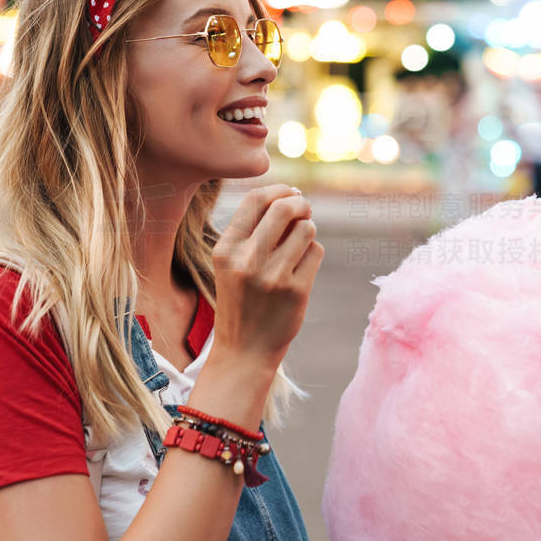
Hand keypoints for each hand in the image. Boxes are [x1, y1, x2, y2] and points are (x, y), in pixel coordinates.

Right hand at [211, 184, 323, 368]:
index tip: (291, 192)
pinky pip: (315, 252)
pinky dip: (313, 252)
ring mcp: (272, 277)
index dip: (279, 189)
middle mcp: (246, 261)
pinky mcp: (296, 291)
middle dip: (300, 203)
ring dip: (308, 229)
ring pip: (305, 229)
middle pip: (284, 208)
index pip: (255, 200)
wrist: (244, 351)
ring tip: (300, 243)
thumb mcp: (232, 265)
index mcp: (226, 250)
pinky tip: (302, 267)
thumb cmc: (241, 300)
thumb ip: (254, 232)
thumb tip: (292, 196)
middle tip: (305, 209)